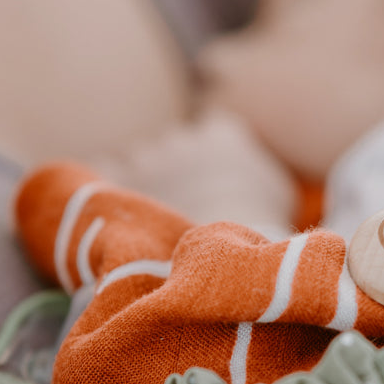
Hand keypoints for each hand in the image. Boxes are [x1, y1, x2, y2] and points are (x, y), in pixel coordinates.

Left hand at [98, 108, 296, 236]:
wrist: (222, 257)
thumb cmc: (259, 230)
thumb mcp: (279, 191)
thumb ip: (261, 166)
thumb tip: (251, 169)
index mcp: (223, 134)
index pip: (213, 126)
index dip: (213, 150)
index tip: (215, 176)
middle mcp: (184, 137)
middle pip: (174, 143)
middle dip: (177, 166)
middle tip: (186, 202)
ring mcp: (150, 158)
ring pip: (140, 158)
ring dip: (145, 177)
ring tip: (156, 212)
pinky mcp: (120, 180)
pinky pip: (104, 167)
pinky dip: (109, 181)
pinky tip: (119, 202)